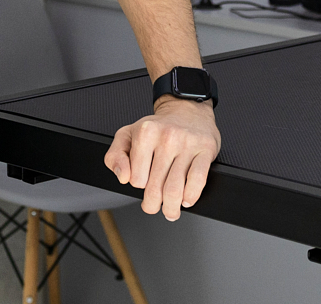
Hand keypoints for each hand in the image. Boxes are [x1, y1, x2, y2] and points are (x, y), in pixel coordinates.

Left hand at [104, 97, 220, 219]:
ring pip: (175, 189)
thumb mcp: (127, 135)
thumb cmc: (157, 127)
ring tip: (169, 210)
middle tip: (153, 206)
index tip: (142, 181)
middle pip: (155, 188)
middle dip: (152, 205)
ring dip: (171, 208)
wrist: (186, 109)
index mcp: (145, 133)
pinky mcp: (205, 150)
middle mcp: (166, 137)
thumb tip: (122, 177)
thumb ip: (115, 156)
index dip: (137, 184)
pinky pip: (198, 181)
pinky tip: (186, 199)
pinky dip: (191, 196)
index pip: (136, 178)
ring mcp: (187, 143)